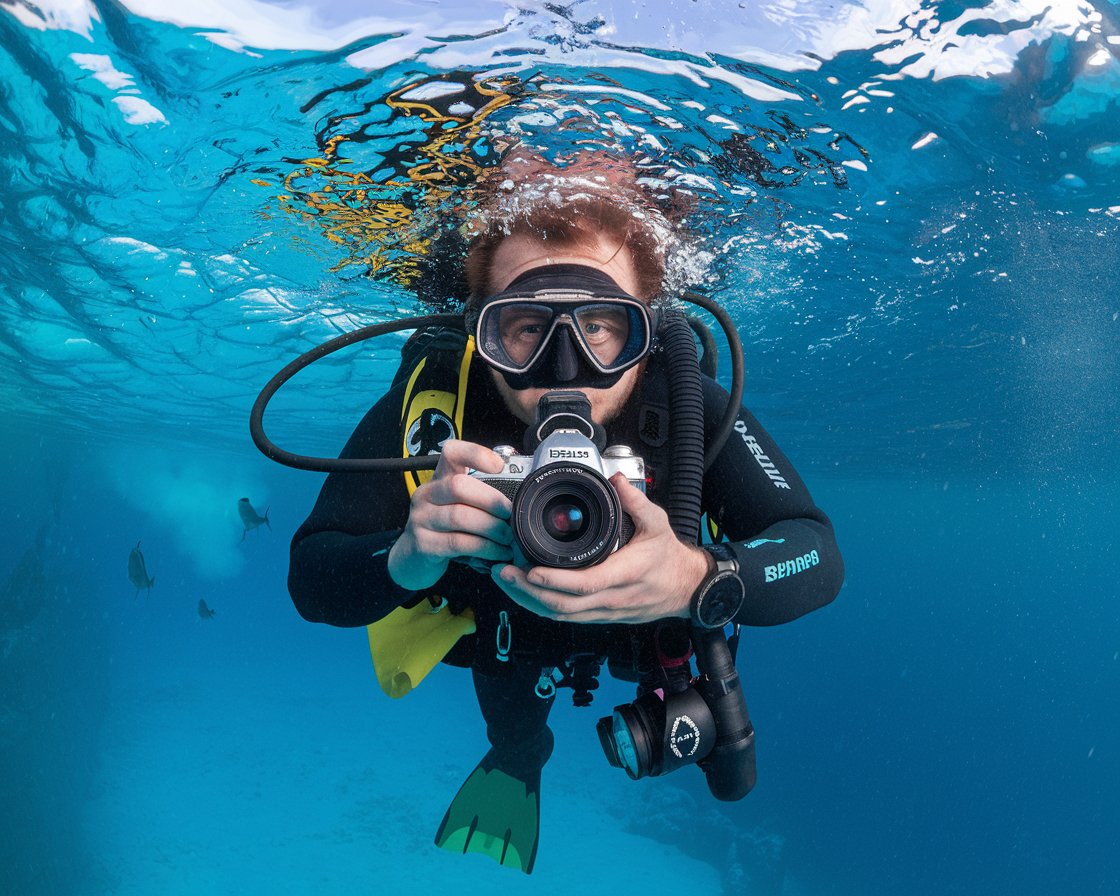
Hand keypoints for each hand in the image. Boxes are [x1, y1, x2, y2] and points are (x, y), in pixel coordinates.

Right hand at [388, 440, 514, 590]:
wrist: (413, 560)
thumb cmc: (443, 530)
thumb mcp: (457, 507)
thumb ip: (479, 497)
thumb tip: (518, 498)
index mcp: (439, 479)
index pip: (452, 453)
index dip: (476, 454)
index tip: (500, 466)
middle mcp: (427, 494)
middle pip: (458, 486)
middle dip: (491, 500)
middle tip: (509, 513)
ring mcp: (421, 519)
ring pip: (460, 516)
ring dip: (491, 528)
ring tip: (507, 537)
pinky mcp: (423, 544)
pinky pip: (458, 543)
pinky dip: (485, 548)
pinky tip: (497, 552)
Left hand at [489, 472, 710, 623]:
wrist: (686, 588)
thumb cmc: (669, 557)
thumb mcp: (658, 523)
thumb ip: (635, 500)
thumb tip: (614, 479)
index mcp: (626, 574)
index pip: (586, 583)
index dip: (555, 580)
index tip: (530, 569)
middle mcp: (613, 597)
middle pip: (564, 604)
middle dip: (528, 591)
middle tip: (503, 571)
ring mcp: (605, 611)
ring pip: (561, 614)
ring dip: (529, 601)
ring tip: (505, 581)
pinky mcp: (600, 616)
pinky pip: (567, 617)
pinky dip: (542, 608)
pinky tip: (525, 595)